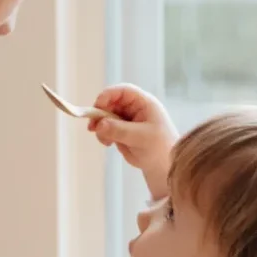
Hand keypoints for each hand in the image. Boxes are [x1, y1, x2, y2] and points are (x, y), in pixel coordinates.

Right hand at [89, 84, 178, 200]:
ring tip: (105, 141)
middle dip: (100, 114)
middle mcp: (134, 108)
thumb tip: (98, 124)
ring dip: (100, 126)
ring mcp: (127, 120)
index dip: (108, 95)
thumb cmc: (159, 148)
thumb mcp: (140, 137)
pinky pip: (106, 128)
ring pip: (106, 116)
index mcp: (144, 103)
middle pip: (111, 102)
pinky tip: (108, 144)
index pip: (123, 91)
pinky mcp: (121, 131)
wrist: (163, 166)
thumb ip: (119, 130)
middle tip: (92, 127)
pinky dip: (103, 134)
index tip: (97, 106)